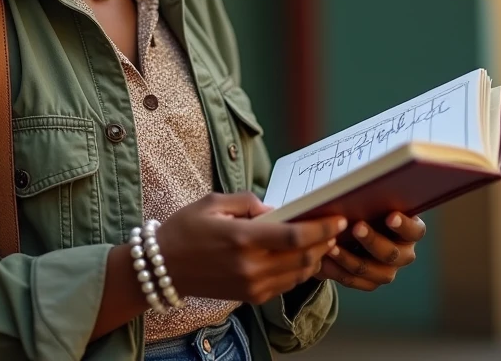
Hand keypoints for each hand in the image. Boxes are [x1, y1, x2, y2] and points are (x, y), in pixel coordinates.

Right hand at [154, 192, 345, 304]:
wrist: (162, 268)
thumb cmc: (185, 230)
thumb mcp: (212, 203)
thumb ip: (247, 202)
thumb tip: (275, 210)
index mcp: (242, 238)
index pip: (294, 237)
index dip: (321, 229)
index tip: (337, 219)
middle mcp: (250, 266)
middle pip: (303, 257)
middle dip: (324, 242)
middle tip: (335, 229)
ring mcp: (252, 286)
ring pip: (299, 274)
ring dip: (315, 258)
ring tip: (322, 242)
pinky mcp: (250, 297)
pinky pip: (285, 285)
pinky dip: (299, 271)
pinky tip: (300, 258)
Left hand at [315, 212, 425, 290]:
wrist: (349, 232)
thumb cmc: (365, 210)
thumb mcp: (371, 204)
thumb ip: (372, 201)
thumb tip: (359, 191)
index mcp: (410, 232)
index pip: (415, 231)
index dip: (404, 225)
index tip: (390, 216)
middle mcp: (403, 254)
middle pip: (391, 253)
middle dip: (372, 240)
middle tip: (356, 227)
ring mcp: (387, 271)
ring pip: (371, 270)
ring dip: (350, 259)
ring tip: (331, 246)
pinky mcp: (370, 282)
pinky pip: (354, 280)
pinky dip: (338, 270)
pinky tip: (324, 259)